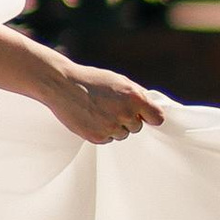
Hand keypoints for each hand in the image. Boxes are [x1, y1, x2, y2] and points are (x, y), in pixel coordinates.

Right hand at [40, 57, 165, 143]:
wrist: (63, 85)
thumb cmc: (91, 80)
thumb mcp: (118, 80)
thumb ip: (137, 94)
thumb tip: (151, 106)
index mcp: (135, 98)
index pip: (157, 118)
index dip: (149, 116)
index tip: (144, 115)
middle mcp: (126, 114)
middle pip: (137, 127)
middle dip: (128, 119)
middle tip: (110, 107)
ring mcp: (111, 127)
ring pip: (122, 134)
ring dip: (114, 126)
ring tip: (98, 111)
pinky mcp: (97, 137)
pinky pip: (107, 139)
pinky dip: (101, 131)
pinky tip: (91, 118)